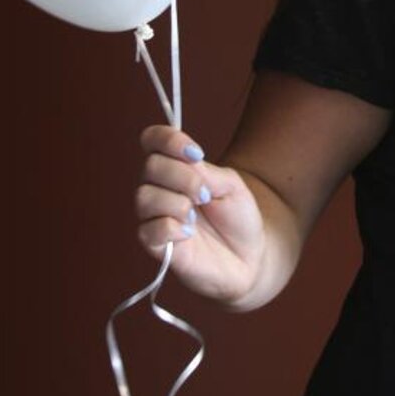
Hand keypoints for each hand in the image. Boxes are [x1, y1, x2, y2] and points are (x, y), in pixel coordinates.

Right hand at [136, 125, 265, 305]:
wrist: (250, 256)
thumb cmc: (238, 216)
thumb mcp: (230, 184)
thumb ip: (205, 172)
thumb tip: (186, 163)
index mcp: (175, 166)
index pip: (152, 139)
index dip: (168, 140)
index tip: (197, 153)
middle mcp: (160, 188)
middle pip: (151, 166)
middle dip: (183, 177)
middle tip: (206, 194)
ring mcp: (155, 216)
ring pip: (145, 196)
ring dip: (178, 203)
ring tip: (196, 216)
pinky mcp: (155, 246)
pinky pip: (148, 230)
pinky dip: (171, 228)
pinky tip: (188, 234)